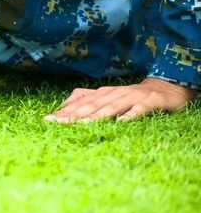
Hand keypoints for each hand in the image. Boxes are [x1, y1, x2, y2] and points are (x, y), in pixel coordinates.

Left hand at [45, 77, 195, 123]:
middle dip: (74, 114)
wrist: (165, 88)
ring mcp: (131, 97)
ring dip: (97, 115)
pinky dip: (130, 115)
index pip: (79, 104)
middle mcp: (113, 94)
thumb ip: (87, 99)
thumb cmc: (131, 96)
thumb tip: (63, 106)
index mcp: (102, 94)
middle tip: (58, 124)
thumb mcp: (107, 97)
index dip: (64, 112)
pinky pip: (139, 109)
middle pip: (91, 105)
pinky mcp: (150, 101)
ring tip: (83, 124)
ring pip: (112, 107)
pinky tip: (122, 122)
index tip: (47, 121)